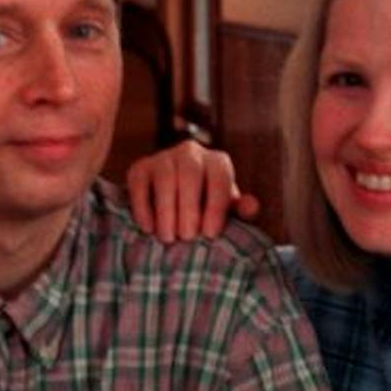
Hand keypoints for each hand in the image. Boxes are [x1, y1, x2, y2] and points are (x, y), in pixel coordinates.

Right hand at [124, 141, 258, 242]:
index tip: (210, 234)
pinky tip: (148, 228)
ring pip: (164, 178)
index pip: (219, 178)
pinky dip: (143, 207)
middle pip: (190, 174)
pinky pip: (139, 184)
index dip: (216, 206)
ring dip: (166, 210)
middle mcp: (191, 153)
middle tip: (187, 237)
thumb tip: (251, 207)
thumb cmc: (207, 210)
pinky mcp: (140, 168)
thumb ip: (240, 210)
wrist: (173, 201)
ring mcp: (163, 158)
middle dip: (189, 208)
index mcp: (218, 162)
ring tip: (168, 237)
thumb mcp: (226, 211)